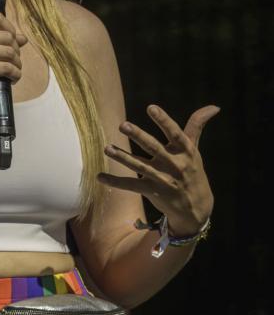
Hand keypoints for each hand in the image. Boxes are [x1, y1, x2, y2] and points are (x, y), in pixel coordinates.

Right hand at [0, 12, 27, 111]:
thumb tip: (23, 38)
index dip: (10, 28)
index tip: (12, 41)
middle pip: (6, 36)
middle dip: (15, 50)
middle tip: (13, 61)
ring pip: (9, 52)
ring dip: (16, 63)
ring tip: (13, 70)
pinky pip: (6, 68)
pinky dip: (14, 74)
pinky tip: (12, 78)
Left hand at [98, 104, 219, 233]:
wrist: (196, 208)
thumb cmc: (192, 172)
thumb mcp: (195, 150)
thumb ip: (197, 126)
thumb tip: (214, 106)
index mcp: (185, 151)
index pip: (175, 133)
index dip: (164, 120)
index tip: (151, 107)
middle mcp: (174, 165)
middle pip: (154, 148)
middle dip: (138, 136)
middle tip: (123, 124)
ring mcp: (163, 179)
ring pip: (139, 166)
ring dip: (122, 157)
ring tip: (107, 148)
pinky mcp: (152, 192)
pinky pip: (131, 186)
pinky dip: (115, 182)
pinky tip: (99, 177)